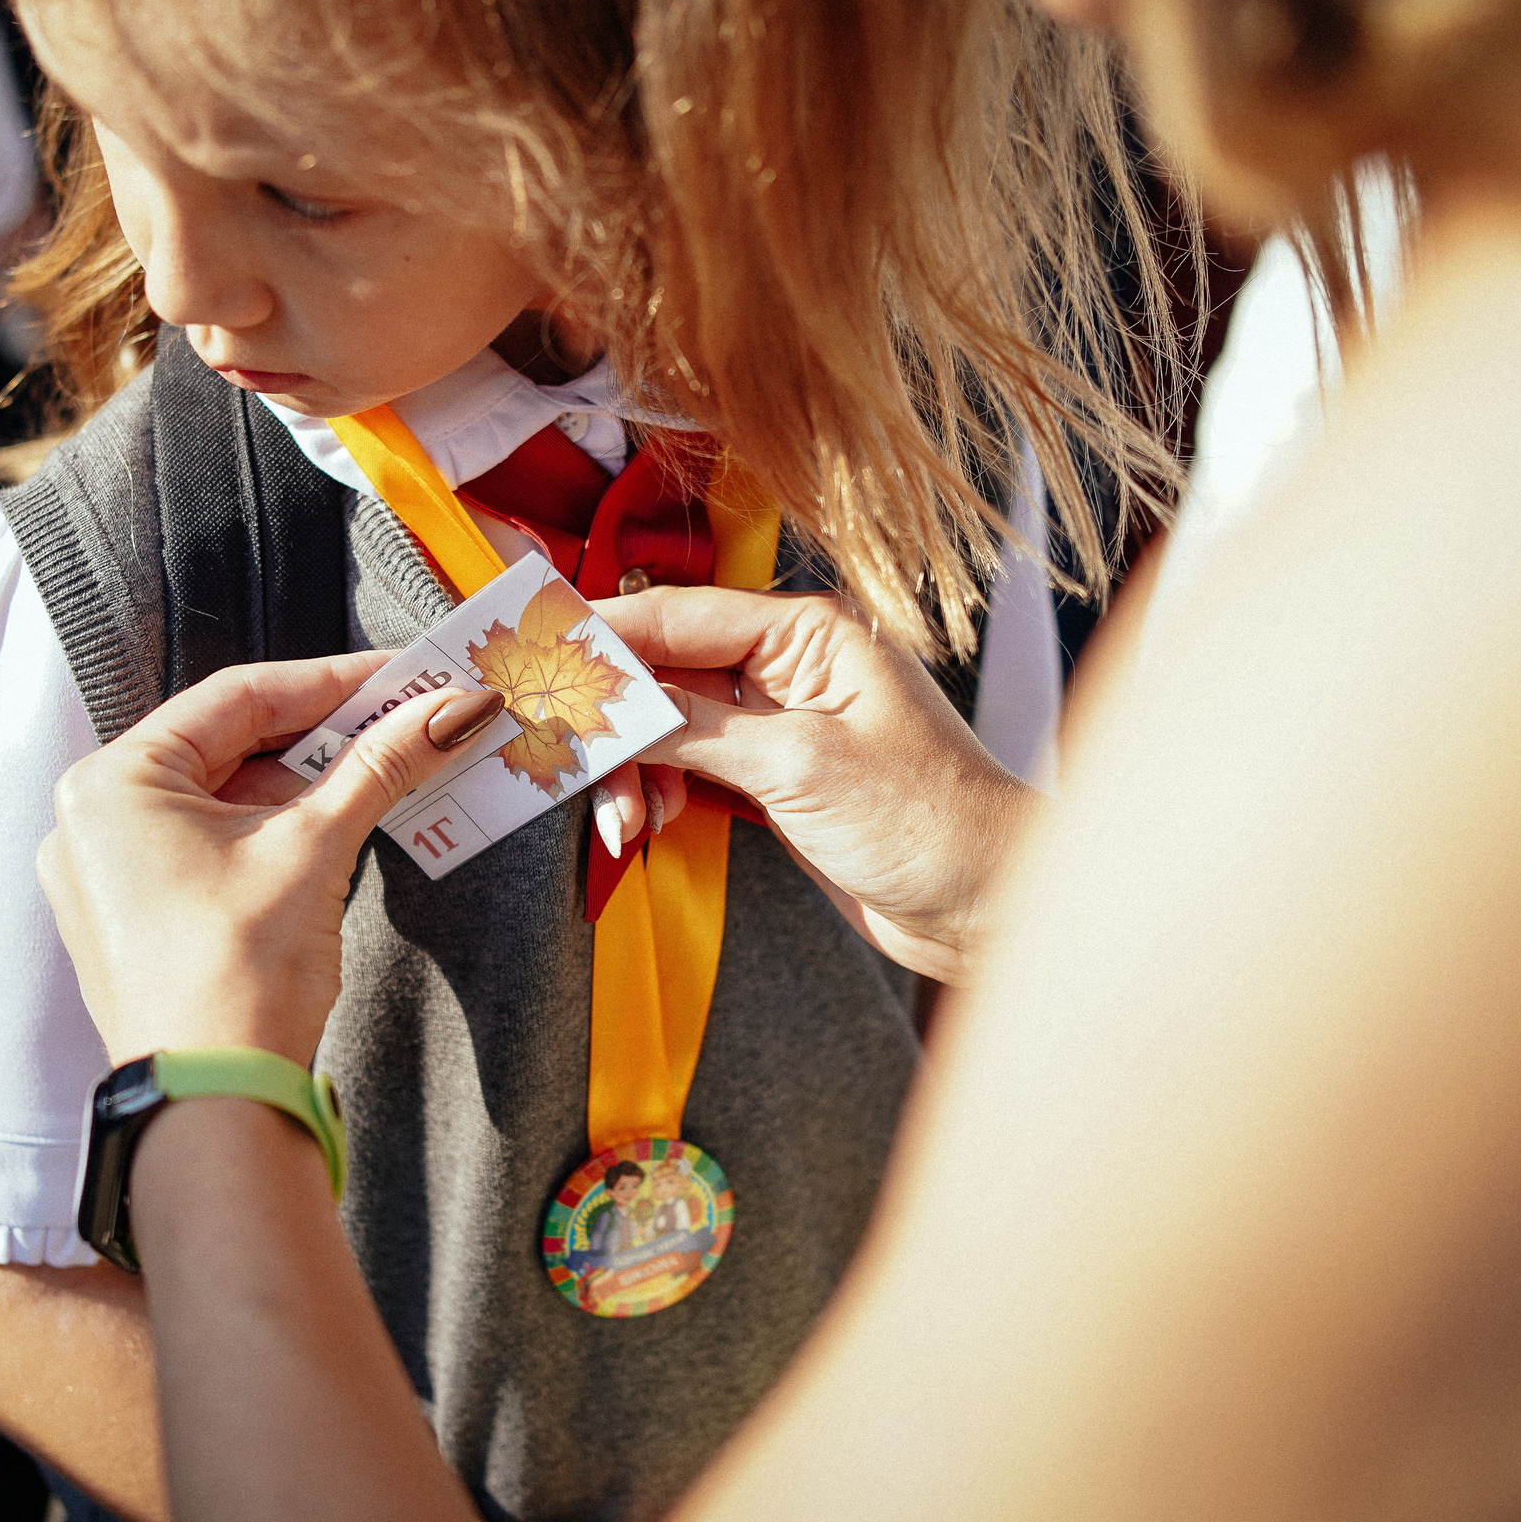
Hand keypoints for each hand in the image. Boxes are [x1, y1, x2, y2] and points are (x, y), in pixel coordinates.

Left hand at [38, 655, 506, 1066]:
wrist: (214, 1106)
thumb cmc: (238, 980)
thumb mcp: (316, 849)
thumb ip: (380, 766)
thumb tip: (448, 710)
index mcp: (112, 783)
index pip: (238, 698)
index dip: (332, 681)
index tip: (402, 675)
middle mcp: (94, 819)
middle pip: (228, 744)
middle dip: (324, 732)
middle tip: (405, 716)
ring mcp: (110, 872)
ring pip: (223, 795)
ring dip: (305, 782)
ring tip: (387, 764)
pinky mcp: (138, 916)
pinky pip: (210, 844)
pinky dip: (274, 828)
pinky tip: (339, 819)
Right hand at [592, 587, 1033, 982]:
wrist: (985, 906)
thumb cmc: (929, 822)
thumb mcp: (800, 764)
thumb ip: (697, 727)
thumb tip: (613, 699)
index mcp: (808, 634)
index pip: (679, 615)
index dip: (603, 635)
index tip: (536, 654)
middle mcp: (790, 668)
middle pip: (664, 671)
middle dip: (614, 719)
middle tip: (568, 760)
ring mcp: (780, 726)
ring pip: (669, 726)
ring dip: (634, 769)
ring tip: (627, 820)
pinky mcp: (774, 781)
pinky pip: (689, 770)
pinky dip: (660, 793)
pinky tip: (651, 824)